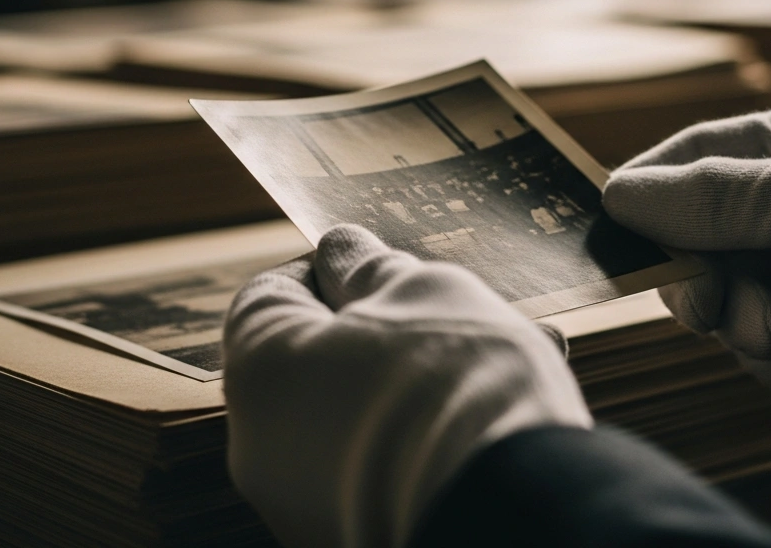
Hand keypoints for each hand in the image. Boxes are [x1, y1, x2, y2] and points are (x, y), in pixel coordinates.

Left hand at [223, 224, 590, 547]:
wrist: (506, 506)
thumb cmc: (455, 384)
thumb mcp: (421, 290)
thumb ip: (372, 268)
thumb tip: (343, 251)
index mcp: (260, 372)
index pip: (271, 295)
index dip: (329, 269)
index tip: (379, 262)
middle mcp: (265, 450)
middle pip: (323, 363)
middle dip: (393, 331)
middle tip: (456, 310)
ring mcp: (307, 505)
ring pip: (365, 419)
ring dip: (426, 385)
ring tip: (511, 357)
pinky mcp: (358, 538)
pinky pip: (389, 470)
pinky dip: (431, 440)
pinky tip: (501, 415)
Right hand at [603, 104, 770, 417]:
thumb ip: (714, 197)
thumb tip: (617, 195)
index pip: (687, 160)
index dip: (649, 199)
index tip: (620, 239)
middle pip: (690, 243)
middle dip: (707, 283)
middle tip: (718, 306)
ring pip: (721, 304)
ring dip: (756, 326)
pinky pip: (760, 348)